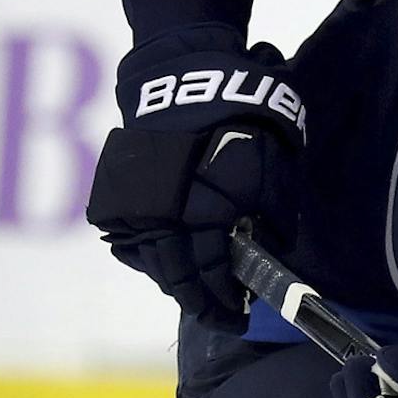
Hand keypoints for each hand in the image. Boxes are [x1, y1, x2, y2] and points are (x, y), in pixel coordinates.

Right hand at [87, 44, 306, 320]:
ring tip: (197, 292)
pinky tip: (169, 261)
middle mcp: (166, 220)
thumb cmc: (245, 127)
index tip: (241, 316)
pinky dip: (151, 254)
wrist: (190, 81)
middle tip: (218, 315)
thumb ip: (273, 222)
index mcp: (207, 220)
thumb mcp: (276, 177)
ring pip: (152, 262)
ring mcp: (138, 206)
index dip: (226, 303)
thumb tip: (268, 252)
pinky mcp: (120, 192)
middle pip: (178, 280)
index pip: (213, 280)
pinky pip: (133, 238)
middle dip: (200, 303)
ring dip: (175, 281)